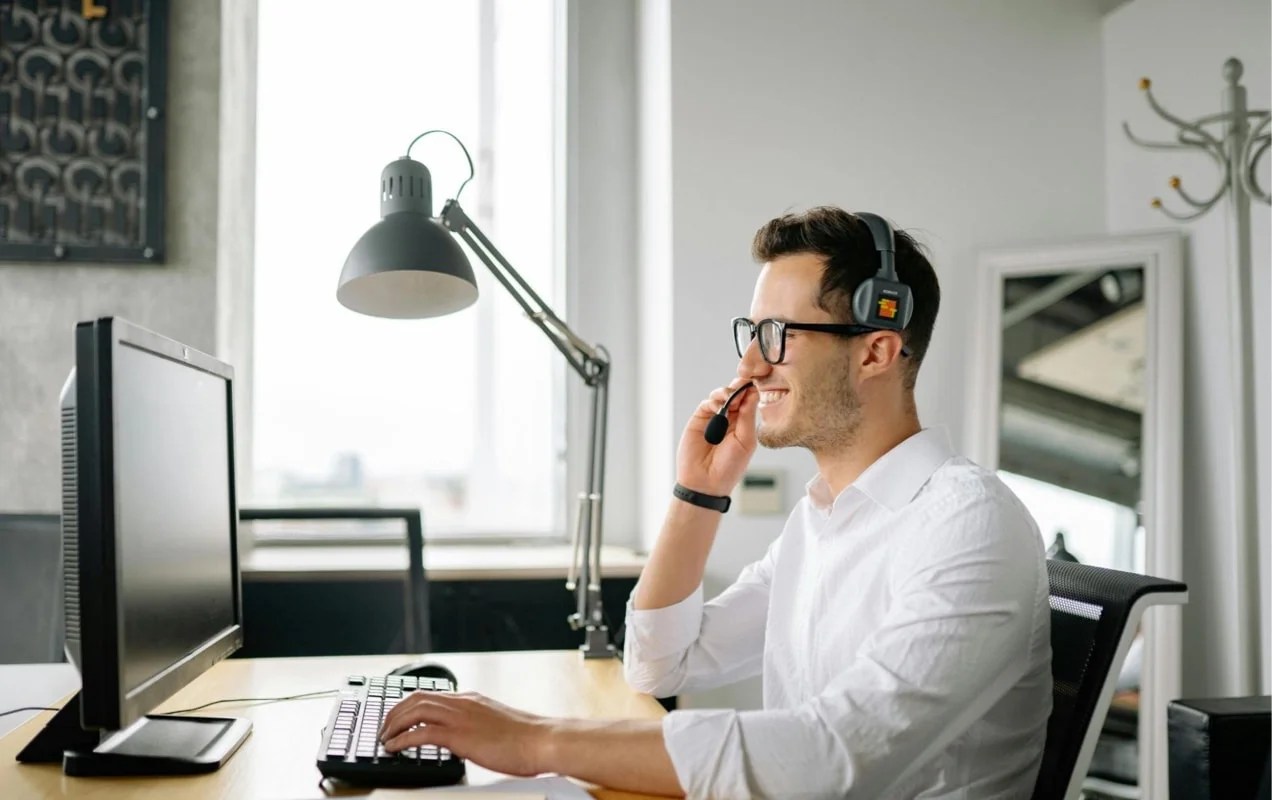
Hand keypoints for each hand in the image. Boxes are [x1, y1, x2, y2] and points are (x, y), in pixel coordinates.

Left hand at [379, 691, 550, 776]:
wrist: (542, 740)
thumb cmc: (526, 738)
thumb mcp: (496, 724)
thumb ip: (478, 725)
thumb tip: (467, 736)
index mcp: (471, 700)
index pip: (430, 694)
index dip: (408, 705)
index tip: (397, 717)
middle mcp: (463, 703)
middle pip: (416, 698)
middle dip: (394, 713)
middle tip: (384, 728)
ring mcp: (461, 717)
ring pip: (415, 710)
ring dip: (394, 724)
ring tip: (384, 738)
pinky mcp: (460, 735)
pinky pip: (422, 733)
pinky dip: (403, 739)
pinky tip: (394, 748)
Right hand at [676, 379, 757, 495]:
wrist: (705, 482)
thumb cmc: (729, 467)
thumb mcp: (746, 440)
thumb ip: (747, 416)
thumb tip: (753, 393)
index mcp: (744, 424)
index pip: (750, 400)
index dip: (752, 390)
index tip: (757, 381)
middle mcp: (730, 418)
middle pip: (736, 394)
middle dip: (740, 386)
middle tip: (744, 382)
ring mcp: (714, 418)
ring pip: (721, 395)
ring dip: (727, 392)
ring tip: (730, 396)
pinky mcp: (699, 419)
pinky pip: (707, 404)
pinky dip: (713, 401)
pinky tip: (717, 405)